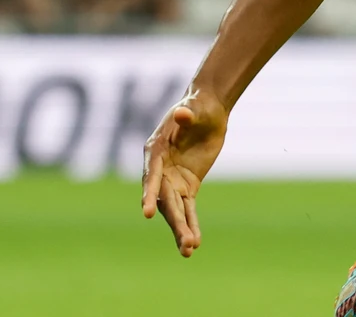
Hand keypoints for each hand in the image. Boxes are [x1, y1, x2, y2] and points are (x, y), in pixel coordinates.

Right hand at [141, 88, 228, 256]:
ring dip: (182, 230)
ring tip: (189, 250)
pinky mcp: (187, 186)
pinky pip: (188, 209)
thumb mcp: (194, 107)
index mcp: (155, 151)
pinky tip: (194, 243)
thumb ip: (187, 114)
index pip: (152, 175)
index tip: (148, 212)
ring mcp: (172, 181)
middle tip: (185, 242)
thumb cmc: (196, 106)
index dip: (150, 193)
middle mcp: (159, 170)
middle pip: (165, 200)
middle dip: (174, 221)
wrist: (206, 110)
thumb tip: (182, 113)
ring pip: (175, 210)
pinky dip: (191, 225)